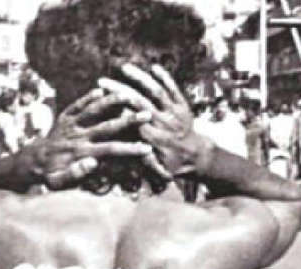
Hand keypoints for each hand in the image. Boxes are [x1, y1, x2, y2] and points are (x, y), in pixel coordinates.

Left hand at [28, 88, 168, 189]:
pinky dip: (87, 97)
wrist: (29, 162)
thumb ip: (76, 173)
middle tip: (147, 114)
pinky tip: (100, 89)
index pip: (110, 149)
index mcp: (80, 152)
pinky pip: (76, 105)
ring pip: (93, 110)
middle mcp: (77, 136)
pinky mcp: (63, 118)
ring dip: (111, 101)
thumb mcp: (59, 182)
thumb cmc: (49, 176)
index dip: (130, 149)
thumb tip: (93, 162)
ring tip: (128, 94)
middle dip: (128, 120)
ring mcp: (70, 124)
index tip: (147, 148)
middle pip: (107, 126)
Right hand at [98, 64, 212, 176]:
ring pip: (157, 91)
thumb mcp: (159, 169)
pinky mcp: (183, 105)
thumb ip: (146, 160)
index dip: (118, 109)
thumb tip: (130, 153)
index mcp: (156, 138)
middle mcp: (165, 123)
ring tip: (124, 68)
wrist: (199, 156)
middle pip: (140, 102)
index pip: (134, 121)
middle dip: (120, 90)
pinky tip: (154, 67)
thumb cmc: (173, 164)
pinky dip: (165, 77)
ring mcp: (175, 112)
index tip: (102, 99)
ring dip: (140, 78)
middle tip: (103, 82)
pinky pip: (174, 89)